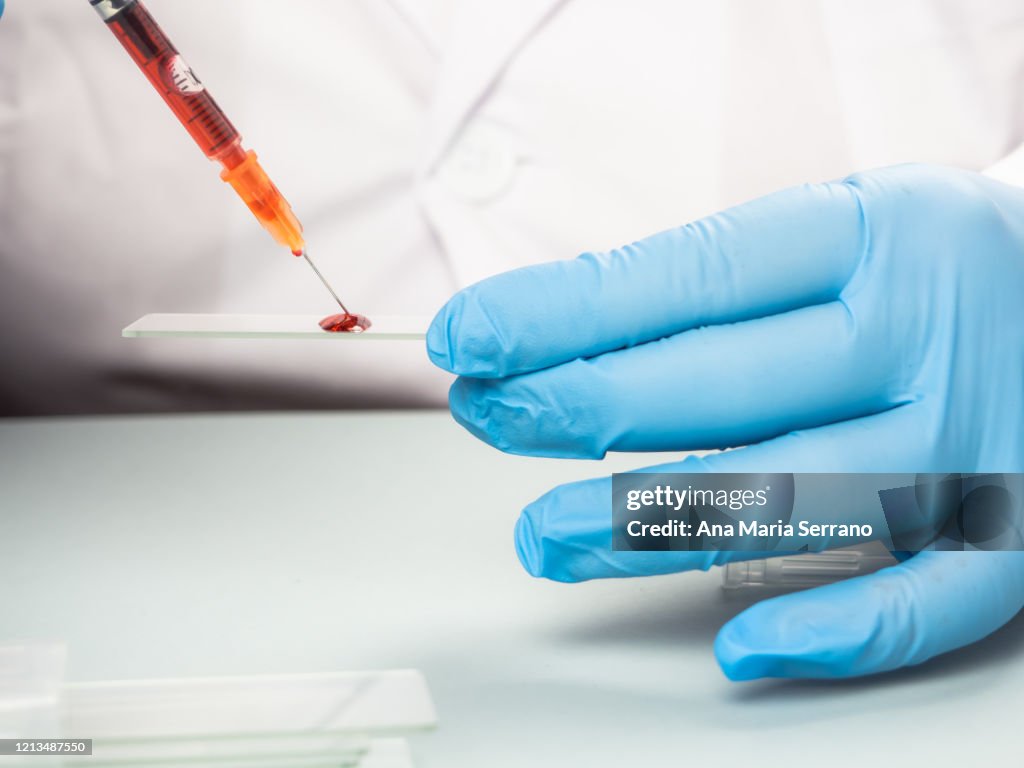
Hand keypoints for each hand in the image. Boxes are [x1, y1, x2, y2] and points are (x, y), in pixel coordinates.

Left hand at [427, 164, 1023, 679]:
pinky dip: (833, 631)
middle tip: (486, 416)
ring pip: (793, 501)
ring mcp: (974, 440)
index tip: (470, 338)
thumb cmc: (915, 264)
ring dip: (650, 527)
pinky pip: (928, 599)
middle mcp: (924, 334)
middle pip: (724, 389)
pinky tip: (736, 643)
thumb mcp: (826, 229)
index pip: (688, 278)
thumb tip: (548, 343)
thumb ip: (705, 287)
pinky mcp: (1014, 530)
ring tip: (542, 536)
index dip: (564, 314)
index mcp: (871, 234)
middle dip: (581, 407)